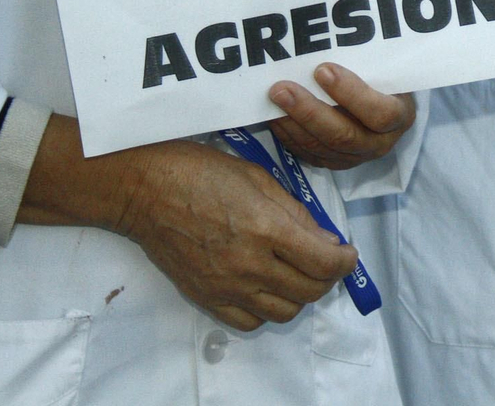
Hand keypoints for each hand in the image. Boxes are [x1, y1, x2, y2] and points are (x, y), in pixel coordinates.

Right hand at [115, 139, 359, 330]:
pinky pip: (250, 321)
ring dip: (301, 295)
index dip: (346, 261)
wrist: (146, 190)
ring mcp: (226, 286)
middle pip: (310, 291)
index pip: (324, 263)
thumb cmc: (202, 172)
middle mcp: (249, 264)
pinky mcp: (206, 297)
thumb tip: (327, 241)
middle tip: (326, 260)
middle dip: (329, 277)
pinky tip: (267, 287)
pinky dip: (267, 310)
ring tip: (298, 273)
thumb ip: (296, 213)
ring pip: (284, 312)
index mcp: (266, 228)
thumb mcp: (259, 178)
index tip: (348, 253)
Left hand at [268, 63, 415, 170]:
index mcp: (399, 118)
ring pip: (320, 146)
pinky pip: (308, 153)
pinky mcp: (333, 163)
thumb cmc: (383, 80)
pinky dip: (288, 134)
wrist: (384, 107)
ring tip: (273, 97)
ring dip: (293, 122)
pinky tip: (273, 115)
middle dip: (309, 111)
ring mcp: (355, 158)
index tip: (322, 69)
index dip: (350, 93)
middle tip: (282, 88)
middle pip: (343, 135)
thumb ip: (364, 64)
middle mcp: (379, 144)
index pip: (379, 113)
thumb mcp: (385, 71)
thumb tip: (326, 39)